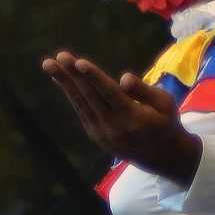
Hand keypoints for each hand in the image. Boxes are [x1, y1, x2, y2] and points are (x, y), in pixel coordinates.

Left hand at [42, 51, 202, 184]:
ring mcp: (102, 133)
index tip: (78, 62)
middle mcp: (114, 127)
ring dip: (64, 83)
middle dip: (72, 76)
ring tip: (49, 64)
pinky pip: (81, 110)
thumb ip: (144, 90)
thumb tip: (123, 78)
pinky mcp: (95, 135)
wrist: (161, 157)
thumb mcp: (165, 103)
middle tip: (57, 57)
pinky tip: (60, 78)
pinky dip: (70, 93)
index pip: (109, 93)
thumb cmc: (165, 122)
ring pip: (81, 104)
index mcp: (133, 117)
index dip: (93, 77)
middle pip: (89, 97)